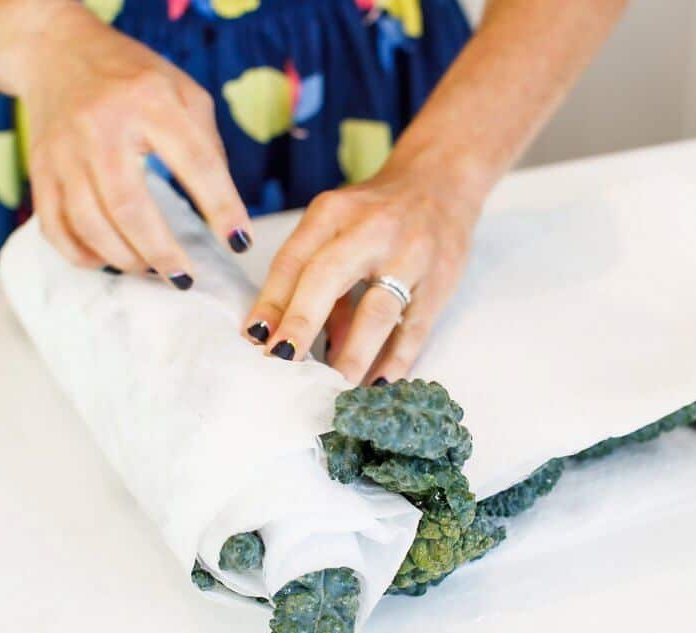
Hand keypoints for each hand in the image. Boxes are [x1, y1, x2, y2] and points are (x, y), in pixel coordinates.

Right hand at [21, 4, 251, 283]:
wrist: (57, 51)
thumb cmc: (132, 77)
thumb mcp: (183, 91)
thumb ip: (207, 144)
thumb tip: (223, 209)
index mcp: (148, 101)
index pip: (195, 163)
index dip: (222, 208)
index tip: (240, 242)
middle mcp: (100, 126)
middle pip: (129, 207)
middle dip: (161, 252)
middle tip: (184, 278)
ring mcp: (63, 151)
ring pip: (89, 224)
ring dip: (124, 258)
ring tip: (151, 268)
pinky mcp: (40, 169)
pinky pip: (54, 227)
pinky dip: (81, 255)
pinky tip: (106, 261)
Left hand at [244, 158, 482, 384]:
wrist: (441, 180)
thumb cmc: (376, 214)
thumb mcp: (338, 228)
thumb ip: (317, 280)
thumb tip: (298, 344)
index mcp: (334, 212)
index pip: (295, 259)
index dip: (272, 301)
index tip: (254, 339)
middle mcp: (371, 230)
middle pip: (329, 277)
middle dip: (302, 323)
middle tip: (283, 363)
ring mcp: (410, 255)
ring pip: (378, 311)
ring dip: (353, 354)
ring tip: (334, 388)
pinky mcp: (440, 281)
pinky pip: (415, 329)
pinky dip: (396, 361)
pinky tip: (379, 386)